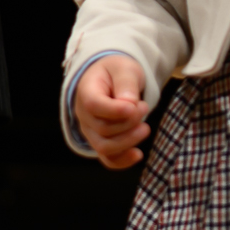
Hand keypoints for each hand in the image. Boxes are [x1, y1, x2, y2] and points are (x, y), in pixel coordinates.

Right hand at [75, 55, 150, 169]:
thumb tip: (129, 103)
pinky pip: (108, 159)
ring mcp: (91, 132)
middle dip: (130, 122)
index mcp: (86, 92)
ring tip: (145, 126)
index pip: (93, 105)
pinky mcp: (101, 142)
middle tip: (144, 107)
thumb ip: (126, 83)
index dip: (114, 110)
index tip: (134, 107)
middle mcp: (84, 115)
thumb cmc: (117, 73)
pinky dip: (122, 161)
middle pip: (103, 128)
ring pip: (105, 147)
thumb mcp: (125, 68)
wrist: (112, 79)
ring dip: (129, 140)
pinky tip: (138, 154)